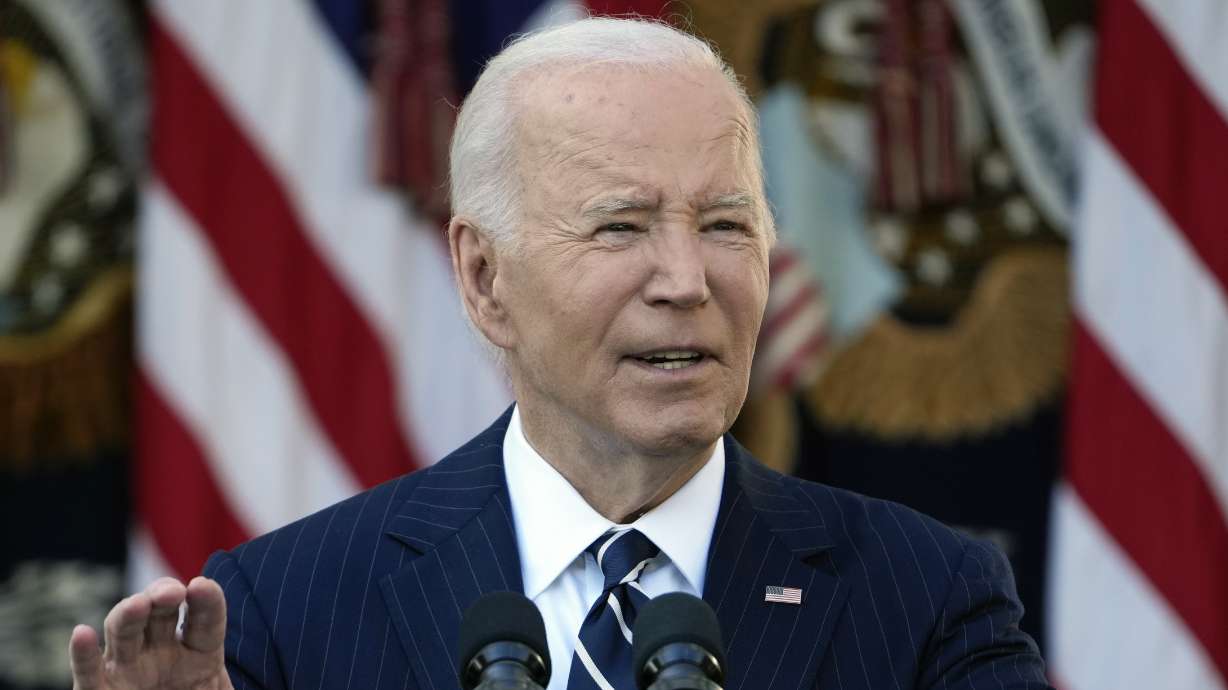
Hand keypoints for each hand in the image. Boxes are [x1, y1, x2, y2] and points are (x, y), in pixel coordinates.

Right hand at [69, 576, 233, 689]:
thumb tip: (294, 689)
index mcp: (200, 653)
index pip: (205, 620)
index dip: (206, 601)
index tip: (203, 587)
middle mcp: (162, 653)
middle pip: (160, 613)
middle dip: (163, 594)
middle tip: (172, 592)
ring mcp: (130, 668)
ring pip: (125, 631)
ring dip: (129, 613)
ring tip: (139, 605)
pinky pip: (89, 671)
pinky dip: (83, 654)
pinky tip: (81, 634)